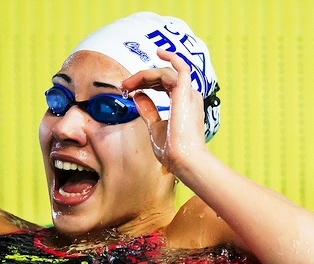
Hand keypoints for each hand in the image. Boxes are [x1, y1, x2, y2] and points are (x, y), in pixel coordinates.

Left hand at [121, 49, 206, 172]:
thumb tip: (138, 96)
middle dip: (142, 79)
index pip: (165, 86)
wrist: (184, 160)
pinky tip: (159, 52)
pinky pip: (180, 68)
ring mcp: (189, 94)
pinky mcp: (186, 93)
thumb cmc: (173, 151)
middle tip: (124, 85)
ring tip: (128, 83)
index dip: (146, 84)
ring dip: (145, 75)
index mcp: (184, 106)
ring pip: (165, 73)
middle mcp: (189, 98)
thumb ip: (148, 111)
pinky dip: (171, 58)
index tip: (128, 90)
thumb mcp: (155, 128)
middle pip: (163, 78)